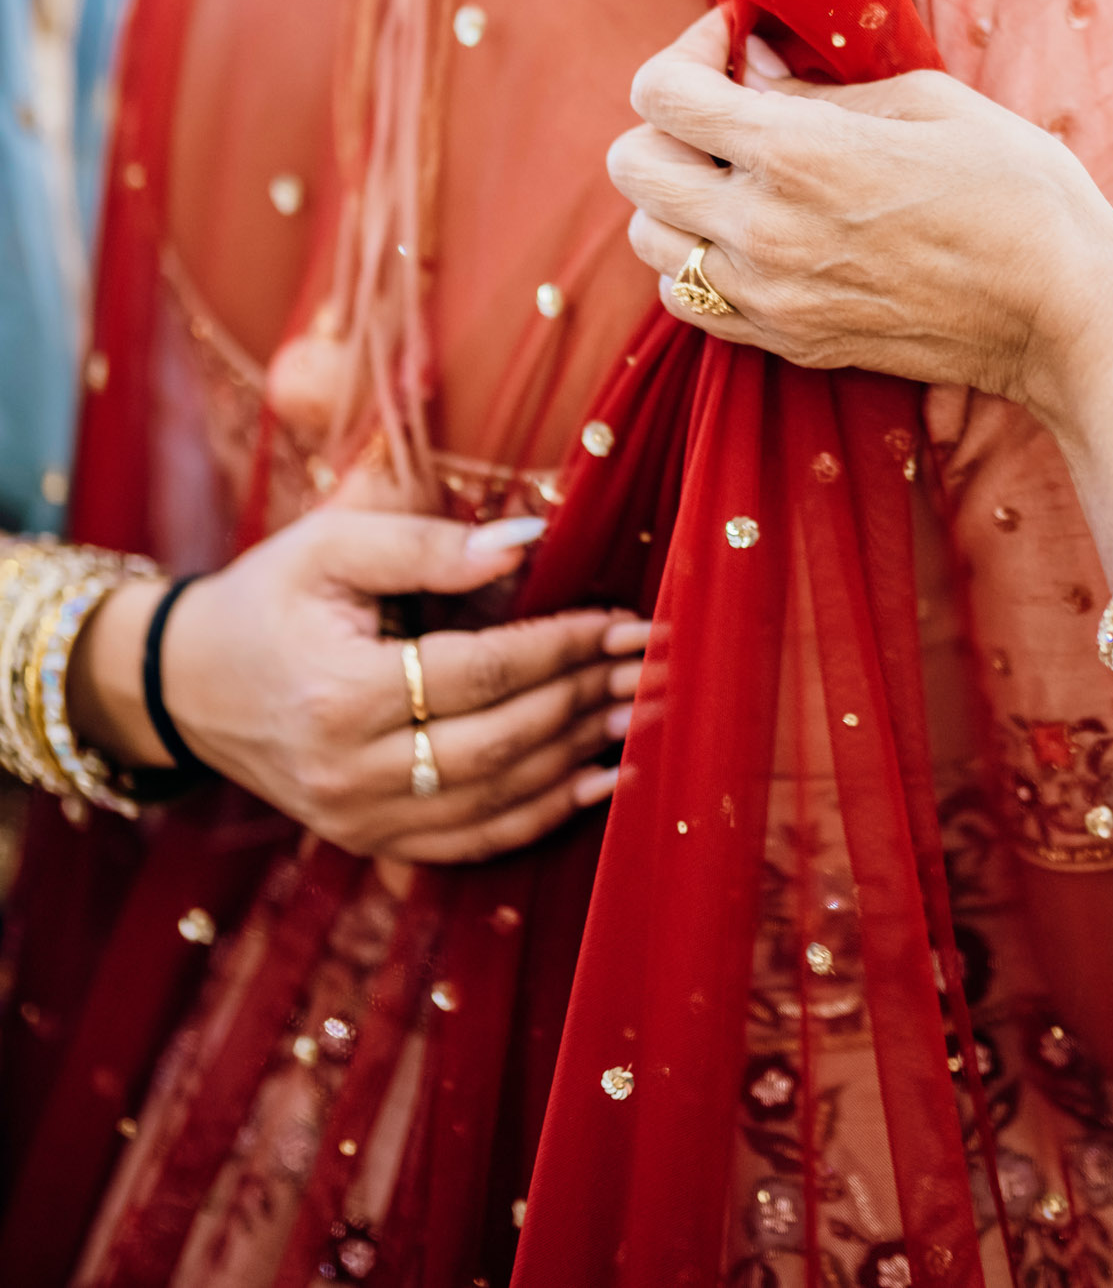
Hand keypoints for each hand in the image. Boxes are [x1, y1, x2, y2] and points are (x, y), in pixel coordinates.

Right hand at [70, 510, 648, 863]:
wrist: (186, 683)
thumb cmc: (268, 598)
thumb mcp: (330, 545)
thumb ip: (428, 545)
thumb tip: (528, 542)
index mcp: (338, 692)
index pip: (479, 672)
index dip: (561, 647)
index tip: (623, 620)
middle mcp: (349, 771)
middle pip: (499, 742)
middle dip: (587, 700)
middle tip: (656, 666)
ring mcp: (358, 819)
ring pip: (494, 800)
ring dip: (579, 757)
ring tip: (645, 715)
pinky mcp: (368, 841)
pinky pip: (470, 841)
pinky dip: (541, 814)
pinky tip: (599, 781)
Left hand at [607, 7, 1112, 436]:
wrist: (1064, 313)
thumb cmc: (1018, 189)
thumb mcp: (928, 101)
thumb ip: (821, 88)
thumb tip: (753, 73)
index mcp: (797, 152)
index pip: (661, 93)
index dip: (686, 50)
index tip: (734, 42)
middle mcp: (763, 228)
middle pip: (632, 164)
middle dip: (668, 120)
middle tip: (730, 108)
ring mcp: (769, 296)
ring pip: (648, 238)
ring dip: (676, 195)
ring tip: (740, 175)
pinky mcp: (788, 341)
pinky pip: (687, 300)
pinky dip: (697, 260)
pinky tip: (754, 235)